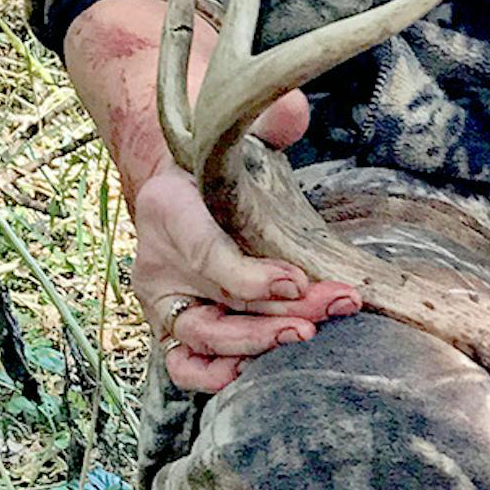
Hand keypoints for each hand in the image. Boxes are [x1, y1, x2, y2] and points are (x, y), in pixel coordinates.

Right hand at [129, 87, 357, 395]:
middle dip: (279, 310)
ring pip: (205, 339)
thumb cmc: (219, 163)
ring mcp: (163, 301)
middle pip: (216, 300)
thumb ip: (267, 119)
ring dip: (262, 343)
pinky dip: (218, 375)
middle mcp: (157, 260)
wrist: (182, 182)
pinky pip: (187, 365)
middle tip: (332, 305)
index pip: (206, 250)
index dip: (250, 275)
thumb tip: (293, 113)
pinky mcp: (173, 330)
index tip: (296, 280)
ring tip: (314, 331)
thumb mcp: (237, 133)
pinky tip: (263, 370)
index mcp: (167, 204)